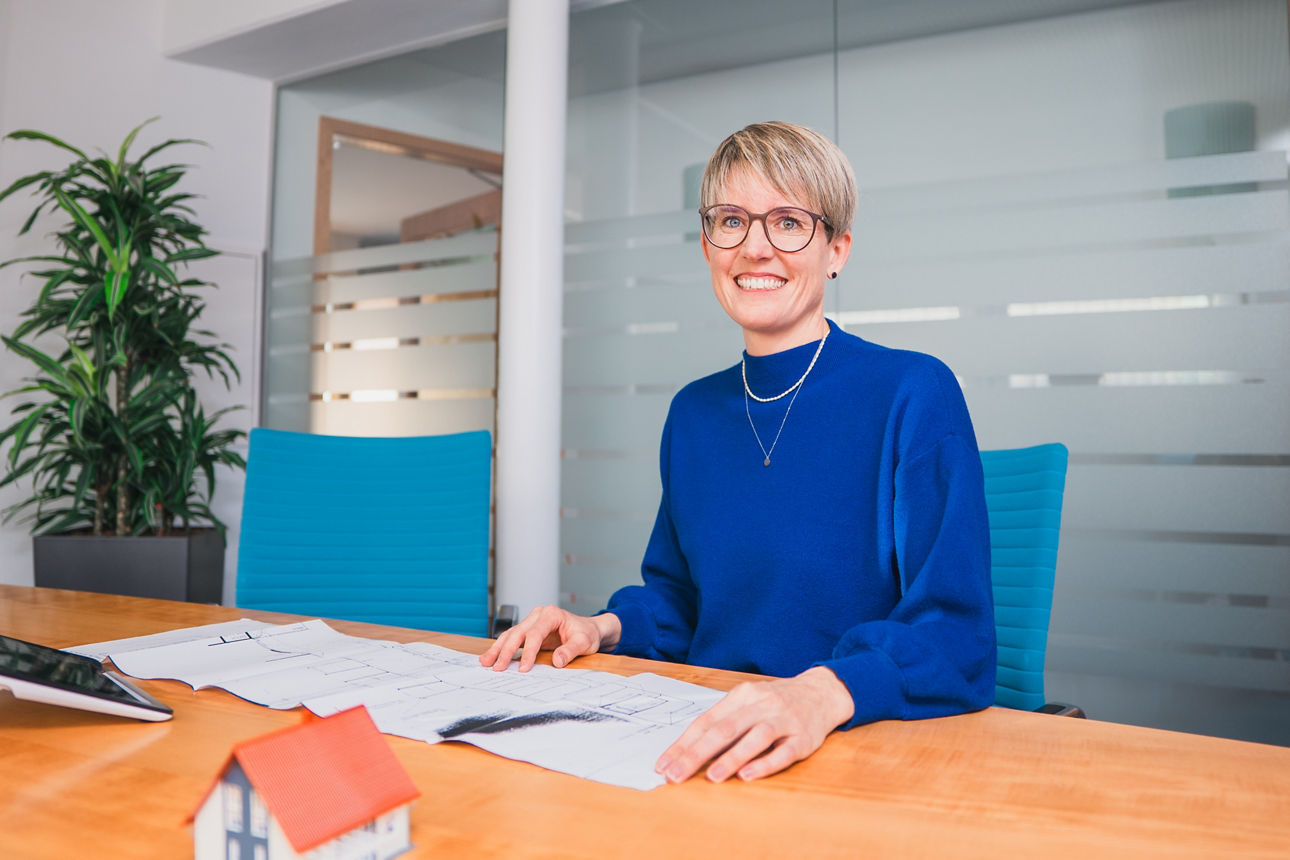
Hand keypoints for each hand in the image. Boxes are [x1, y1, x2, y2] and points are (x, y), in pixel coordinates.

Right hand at [478, 605, 621, 671]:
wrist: (589, 630)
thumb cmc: (587, 634)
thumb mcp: (584, 643)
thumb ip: (570, 651)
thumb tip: (557, 661)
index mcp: (551, 614)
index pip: (535, 634)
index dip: (528, 652)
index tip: (523, 669)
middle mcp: (539, 615)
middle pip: (518, 632)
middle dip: (505, 651)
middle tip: (497, 667)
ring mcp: (532, 621)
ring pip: (511, 634)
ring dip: (498, 649)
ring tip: (486, 662)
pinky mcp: (529, 630)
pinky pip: (513, 638)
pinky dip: (502, 648)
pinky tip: (492, 657)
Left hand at [655, 666, 853, 783]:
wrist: (822, 691)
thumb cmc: (776, 702)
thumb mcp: (748, 702)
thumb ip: (724, 721)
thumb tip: (688, 750)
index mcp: (742, 696)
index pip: (706, 721)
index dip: (683, 744)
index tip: (663, 765)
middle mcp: (761, 705)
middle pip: (725, 729)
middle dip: (696, 754)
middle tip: (676, 775)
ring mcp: (784, 720)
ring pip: (755, 737)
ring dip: (731, 758)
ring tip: (711, 777)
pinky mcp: (804, 737)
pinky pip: (783, 751)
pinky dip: (765, 764)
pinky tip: (748, 776)